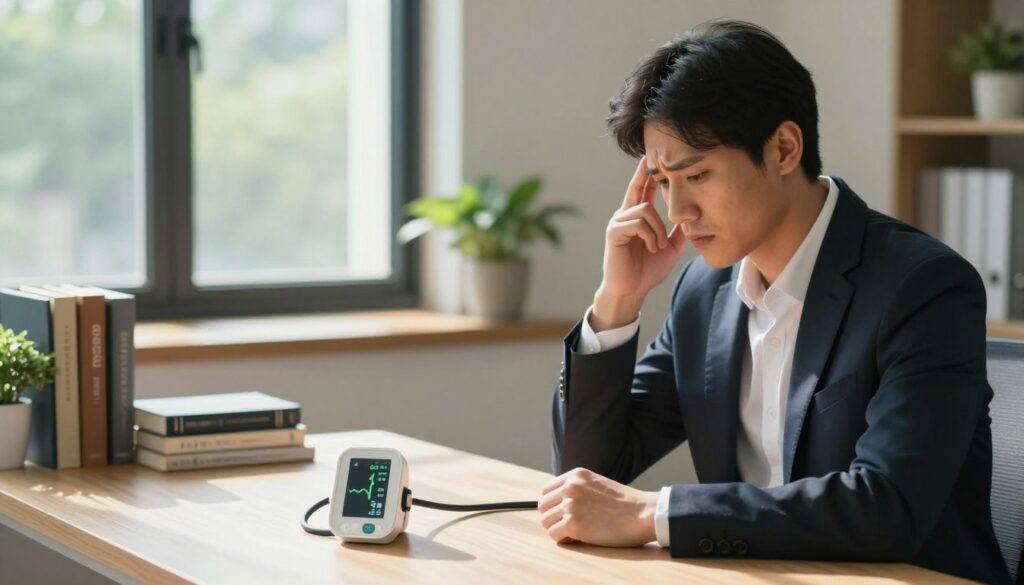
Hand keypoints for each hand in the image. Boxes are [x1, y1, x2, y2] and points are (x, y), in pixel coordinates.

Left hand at [538, 467, 658, 547]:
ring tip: (575, 532)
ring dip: (558, 529)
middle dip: (553, 518)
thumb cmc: (625, 504)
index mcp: (576, 475)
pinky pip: (554, 535)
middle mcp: (570, 487)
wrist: (643, 513)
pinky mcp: (574, 524)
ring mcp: (571, 505)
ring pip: (545, 522)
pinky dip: (564, 539)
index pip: (546, 491)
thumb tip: (557, 505)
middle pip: (542, 506)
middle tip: (568, 525)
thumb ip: (578, 489)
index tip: (561, 513)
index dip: (552, 505)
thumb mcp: (597, 484)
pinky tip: (578, 538)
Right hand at [593, 156, 687, 330]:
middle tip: (654, 157)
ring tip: (658, 245)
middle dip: (646, 173)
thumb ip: (678, 231)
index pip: (642, 188)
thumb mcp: (669, 247)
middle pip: (638, 187)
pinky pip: (638, 223)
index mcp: (637, 217)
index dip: (647, 172)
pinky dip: (650, 235)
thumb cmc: (647, 270)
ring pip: (645, 209)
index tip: (652, 154)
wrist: (632, 291)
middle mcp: (625, 215)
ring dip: (657, 228)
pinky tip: (651, 248)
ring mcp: (617, 222)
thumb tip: (692, 216)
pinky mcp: (614, 232)